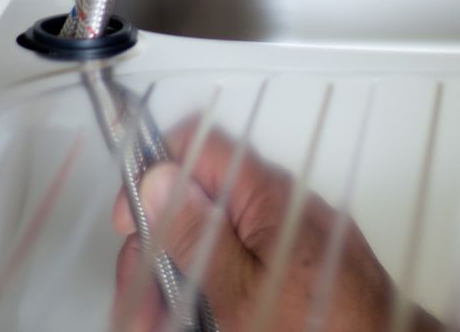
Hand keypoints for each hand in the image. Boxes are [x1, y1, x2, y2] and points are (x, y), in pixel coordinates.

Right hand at [111, 121, 441, 331]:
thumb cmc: (327, 328)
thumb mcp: (242, 290)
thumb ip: (198, 234)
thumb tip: (158, 181)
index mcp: (266, 195)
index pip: (199, 146)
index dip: (154, 174)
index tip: (131, 220)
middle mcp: (280, 207)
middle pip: (198, 205)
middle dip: (160, 252)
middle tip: (141, 306)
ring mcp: (290, 240)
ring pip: (216, 244)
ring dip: (181, 283)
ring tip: (163, 324)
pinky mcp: (297, 270)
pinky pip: (243, 267)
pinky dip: (215, 294)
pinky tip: (201, 321)